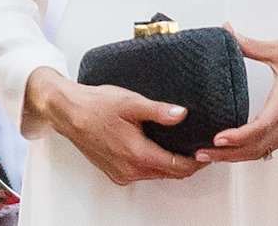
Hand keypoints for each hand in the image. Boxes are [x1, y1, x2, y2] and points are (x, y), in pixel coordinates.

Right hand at [23, 67, 203, 185]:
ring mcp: (120, 173)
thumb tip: (182, 114)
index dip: (196, 161)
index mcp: (136, 154)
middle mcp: (128, 170)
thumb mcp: (132, 103)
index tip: (208, 151)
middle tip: (200, 147)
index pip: (176, 167)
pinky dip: (155, 164)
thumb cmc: (97, 106)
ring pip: (155, 174)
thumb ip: (159, 111)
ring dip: (171, 165)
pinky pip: (142, 172)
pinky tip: (161, 148)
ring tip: (185, 146)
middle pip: (168, 173)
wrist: (69, 112)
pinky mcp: (114, 171)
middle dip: (187, 164)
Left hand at [194, 29, 277, 163]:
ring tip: (209, 154)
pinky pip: (265, 149)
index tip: (217, 138)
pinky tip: (231, 149)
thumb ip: (250, 45)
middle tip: (199, 153)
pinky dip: (246, 153)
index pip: (260, 127)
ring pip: (258, 153)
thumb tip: (227, 31)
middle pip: (254, 148)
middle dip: (225, 154)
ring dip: (233, 157)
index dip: (237, 136)